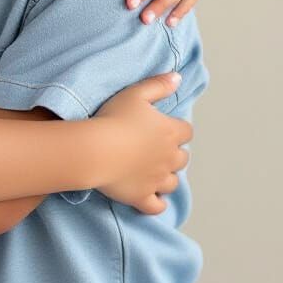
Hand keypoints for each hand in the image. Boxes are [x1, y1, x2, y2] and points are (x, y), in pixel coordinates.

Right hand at [90, 72, 192, 214]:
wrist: (95, 149)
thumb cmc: (114, 118)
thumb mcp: (136, 94)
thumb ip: (158, 85)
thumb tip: (178, 77)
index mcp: (170, 132)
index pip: (186, 131)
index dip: (177, 129)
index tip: (164, 127)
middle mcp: (169, 158)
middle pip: (182, 159)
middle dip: (173, 154)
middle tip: (156, 149)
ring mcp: (157, 180)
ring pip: (172, 182)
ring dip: (166, 177)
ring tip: (154, 172)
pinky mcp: (142, 197)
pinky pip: (157, 206)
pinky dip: (157, 203)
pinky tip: (153, 198)